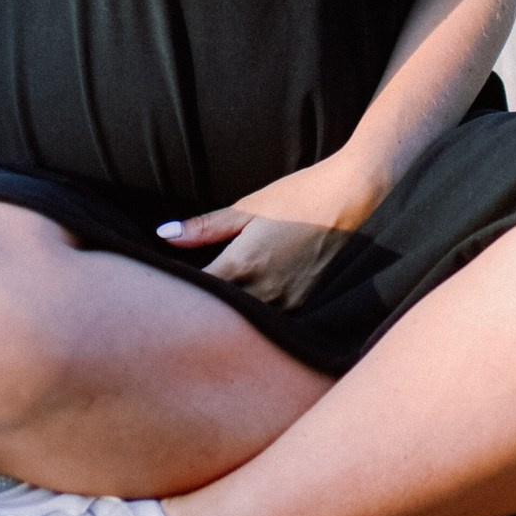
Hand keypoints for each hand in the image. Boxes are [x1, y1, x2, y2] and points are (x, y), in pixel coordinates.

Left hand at [159, 154, 382, 306]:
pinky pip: (269, 317)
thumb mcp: (249, 207)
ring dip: (228, 310)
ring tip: (217, 292)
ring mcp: (286, 304)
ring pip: (243, 319)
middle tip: (184, 291)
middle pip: (218, 312)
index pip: (196, 293)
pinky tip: (250, 294)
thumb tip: (164, 235)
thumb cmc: (299, 196)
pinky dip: (254, 309)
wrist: (352, 197)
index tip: (164, 282)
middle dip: (200, 304)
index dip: (176, 291)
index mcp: (242, 267)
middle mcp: (264, 294)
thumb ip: (205, 227)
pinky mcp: (303, 305)